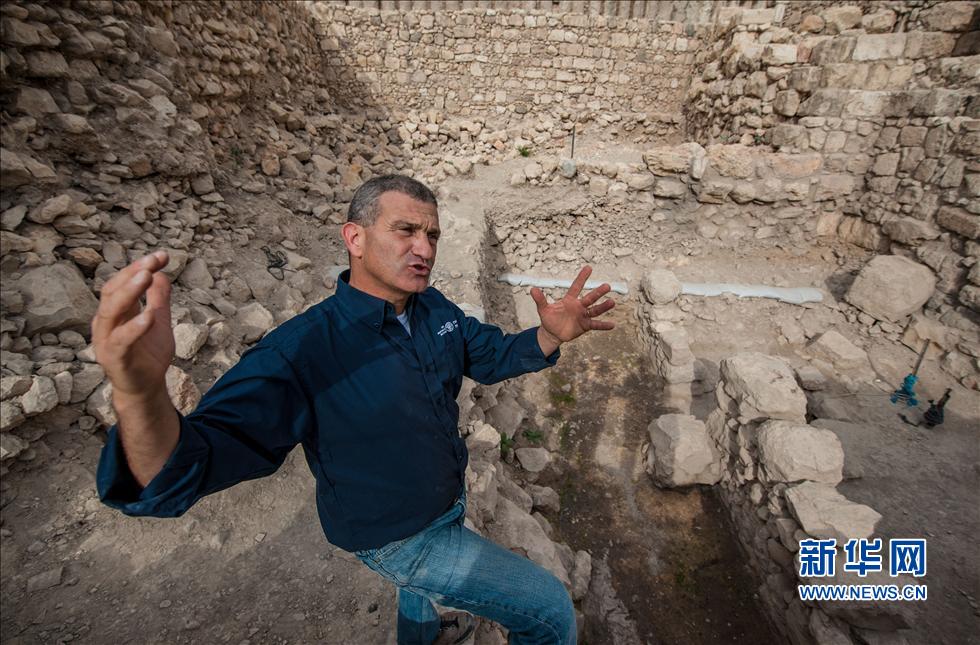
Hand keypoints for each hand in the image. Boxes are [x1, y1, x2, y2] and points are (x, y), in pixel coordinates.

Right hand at [91, 251, 174, 401]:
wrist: (145, 388)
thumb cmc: (149, 355)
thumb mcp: (159, 322)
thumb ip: (159, 300)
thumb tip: (162, 274)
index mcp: (117, 312)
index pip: (122, 283)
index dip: (139, 267)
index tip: (161, 256)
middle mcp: (107, 323)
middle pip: (112, 291)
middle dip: (132, 274)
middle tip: (152, 261)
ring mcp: (107, 340)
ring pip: (110, 312)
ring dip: (128, 293)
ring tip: (146, 276)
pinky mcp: (114, 359)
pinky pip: (120, 341)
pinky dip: (133, 328)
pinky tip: (148, 317)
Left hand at [531, 266, 614, 354]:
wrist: (553, 333)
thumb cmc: (549, 319)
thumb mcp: (543, 309)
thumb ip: (540, 300)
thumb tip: (532, 289)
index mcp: (570, 300)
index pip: (576, 286)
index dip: (582, 278)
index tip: (589, 268)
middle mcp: (579, 306)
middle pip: (590, 298)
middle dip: (598, 293)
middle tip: (607, 286)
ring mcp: (583, 315)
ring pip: (595, 310)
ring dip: (603, 307)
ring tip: (612, 302)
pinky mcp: (585, 326)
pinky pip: (596, 325)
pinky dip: (603, 325)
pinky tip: (612, 325)